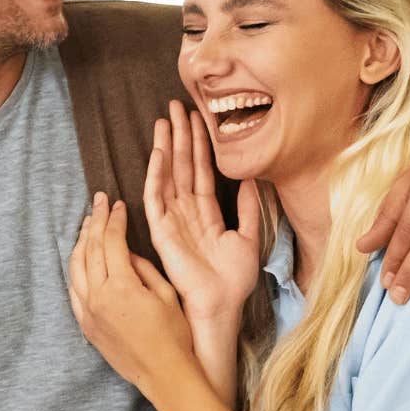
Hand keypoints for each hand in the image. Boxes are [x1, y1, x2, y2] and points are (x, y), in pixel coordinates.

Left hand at [68, 194, 202, 393]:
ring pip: (76, 268)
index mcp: (121, 286)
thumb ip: (142, 268)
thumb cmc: (174, 335)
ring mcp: (88, 312)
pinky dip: (76, 269)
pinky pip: (74, 290)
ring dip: (81, 242)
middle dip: (95, 222)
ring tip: (88, 224)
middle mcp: (98, 297)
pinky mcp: (86, 326)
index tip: (118, 205)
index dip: (115, 220)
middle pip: (91, 249)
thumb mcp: (166, 294)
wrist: (164, 375)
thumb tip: (125, 252)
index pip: (112, 242)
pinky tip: (81, 258)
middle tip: (98, 202)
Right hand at [146, 100, 261, 325]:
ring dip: (165, 147)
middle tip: (175, 106)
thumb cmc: (233, 280)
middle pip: (181, 166)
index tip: (198, 117)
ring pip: (167, 175)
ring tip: (163, 120)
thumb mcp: (249, 237)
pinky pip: (155, 198)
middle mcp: (186, 212)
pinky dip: (155, 175)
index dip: (200, 144)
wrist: (221, 304)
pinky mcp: (160, 231)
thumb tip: (254, 178)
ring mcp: (172, 220)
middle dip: (179, 136)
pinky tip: (157, 154)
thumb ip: (250, 208)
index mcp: (206, 214)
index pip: (201, 171)